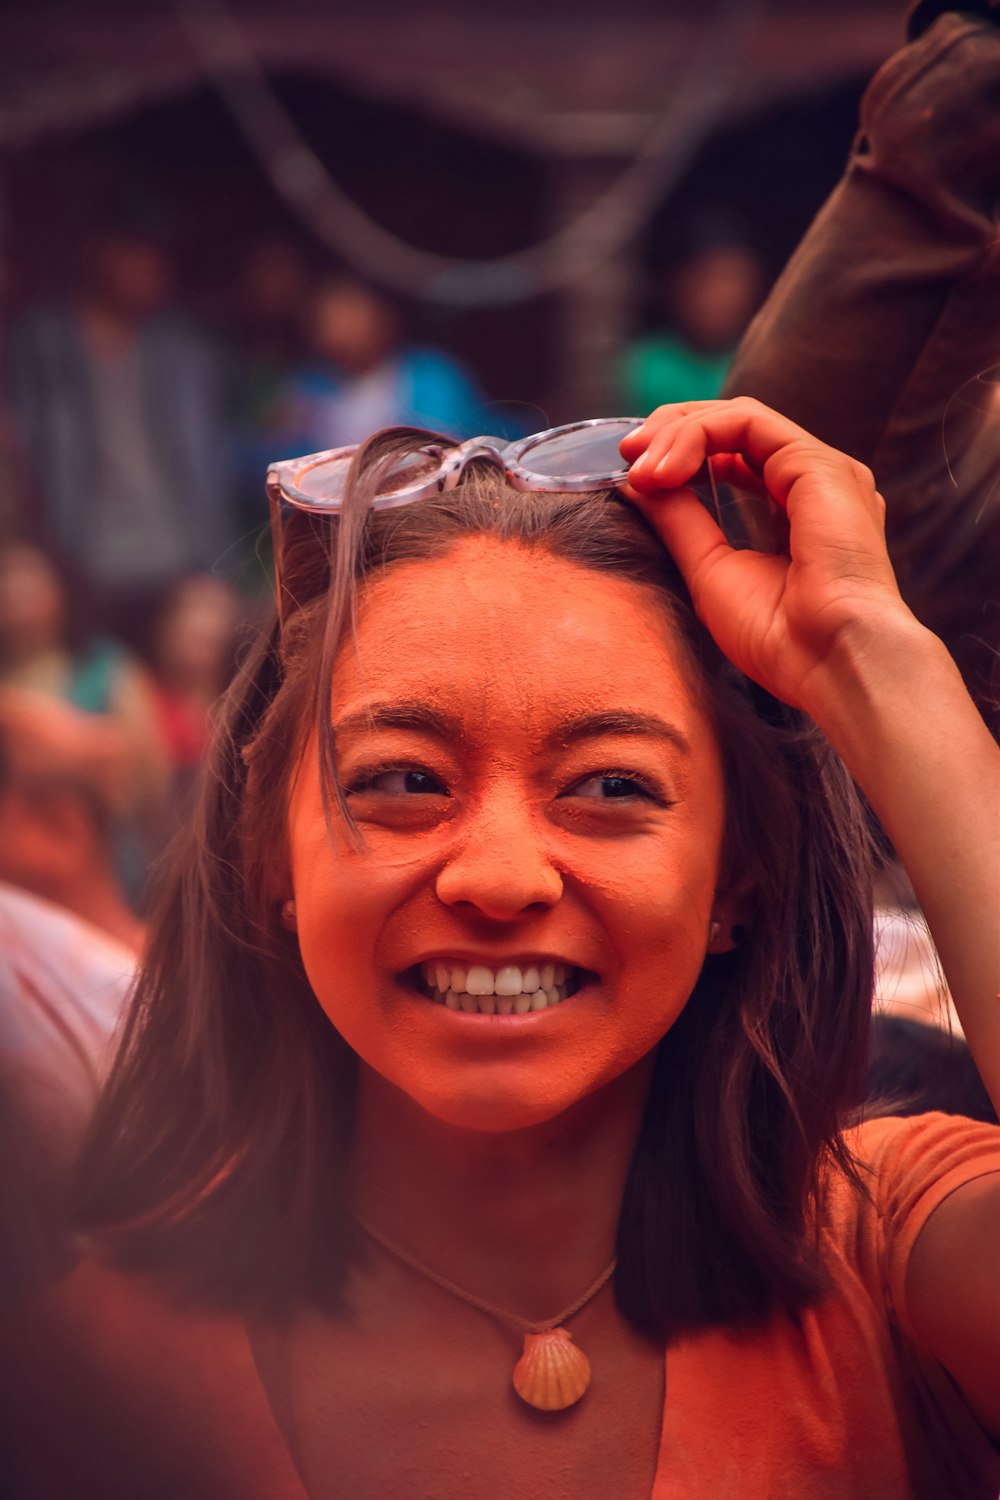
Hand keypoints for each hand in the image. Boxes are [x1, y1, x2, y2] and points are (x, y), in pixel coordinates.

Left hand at [619, 398, 913, 716]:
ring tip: (641, 466)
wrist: (830, 662)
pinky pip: (748, 422)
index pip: (731, 454)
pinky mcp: (819, 464)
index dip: (677, 454)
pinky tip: (667, 468)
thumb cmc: (779, 636)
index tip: (631, 477)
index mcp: (794, 510)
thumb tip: (637, 482)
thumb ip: (679, 521)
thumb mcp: (710, 570)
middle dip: (672, 431)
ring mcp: (820, 470)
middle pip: (733, 428)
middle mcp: (812, 483)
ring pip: (738, 418)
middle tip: (627, 454)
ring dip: (679, 432)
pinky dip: (699, 434)